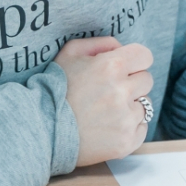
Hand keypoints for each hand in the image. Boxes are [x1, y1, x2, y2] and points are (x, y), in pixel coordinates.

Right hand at [55, 37, 154, 166]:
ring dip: (130, 107)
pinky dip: (129, 128)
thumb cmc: (53, 89)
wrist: (39, 130)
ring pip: (145, 105)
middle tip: (109, 92)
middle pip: (146, 80)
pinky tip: (109, 127)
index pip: (145, 56)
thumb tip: (121, 48)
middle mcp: (122, 91)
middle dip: (131, 83)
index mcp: (112, 66)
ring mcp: (125, 119)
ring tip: (105, 112)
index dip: (135, 61)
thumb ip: (100, 43)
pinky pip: (142, 128)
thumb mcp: (70, 53)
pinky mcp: (126, 141)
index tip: (125, 69)